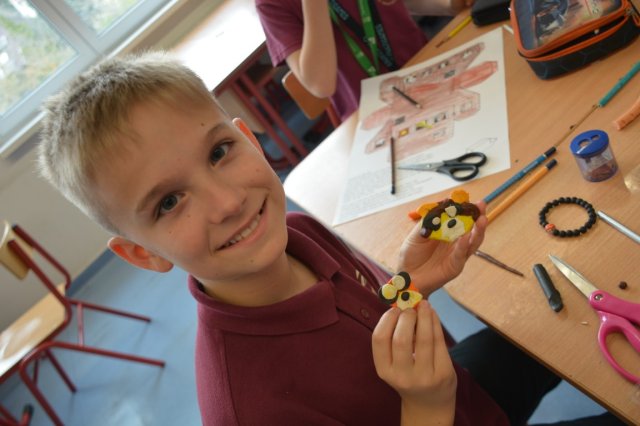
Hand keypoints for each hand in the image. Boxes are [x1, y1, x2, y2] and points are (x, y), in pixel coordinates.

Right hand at [372, 301, 455, 424]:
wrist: (429, 404)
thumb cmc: (408, 375)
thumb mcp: (394, 364)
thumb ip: (393, 339)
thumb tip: (401, 304)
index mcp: (385, 370)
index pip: (379, 339)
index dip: (387, 319)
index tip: (394, 310)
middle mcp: (402, 376)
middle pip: (401, 338)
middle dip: (406, 316)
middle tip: (410, 308)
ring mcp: (424, 376)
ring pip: (424, 338)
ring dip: (424, 315)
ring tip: (424, 305)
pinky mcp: (443, 373)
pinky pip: (439, 342)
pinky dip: (435, 323)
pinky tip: (432, 314)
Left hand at [397, 202, 486, 296]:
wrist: (406, 276)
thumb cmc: (411, 255)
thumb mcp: (417, 234)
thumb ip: (428, 222)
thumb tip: (440, 206)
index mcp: (447, 233)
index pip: (460, 218)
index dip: (465, 209)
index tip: (468, 199)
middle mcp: (455, 242)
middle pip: (471, 228)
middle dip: (477, 216)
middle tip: (481, 205)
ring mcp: (457, 254)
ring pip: (472, 241)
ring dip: (478, 230)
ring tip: (481, 219)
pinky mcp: (455, 266)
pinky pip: (461, 255)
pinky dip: (464, 245)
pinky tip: (466, 237)